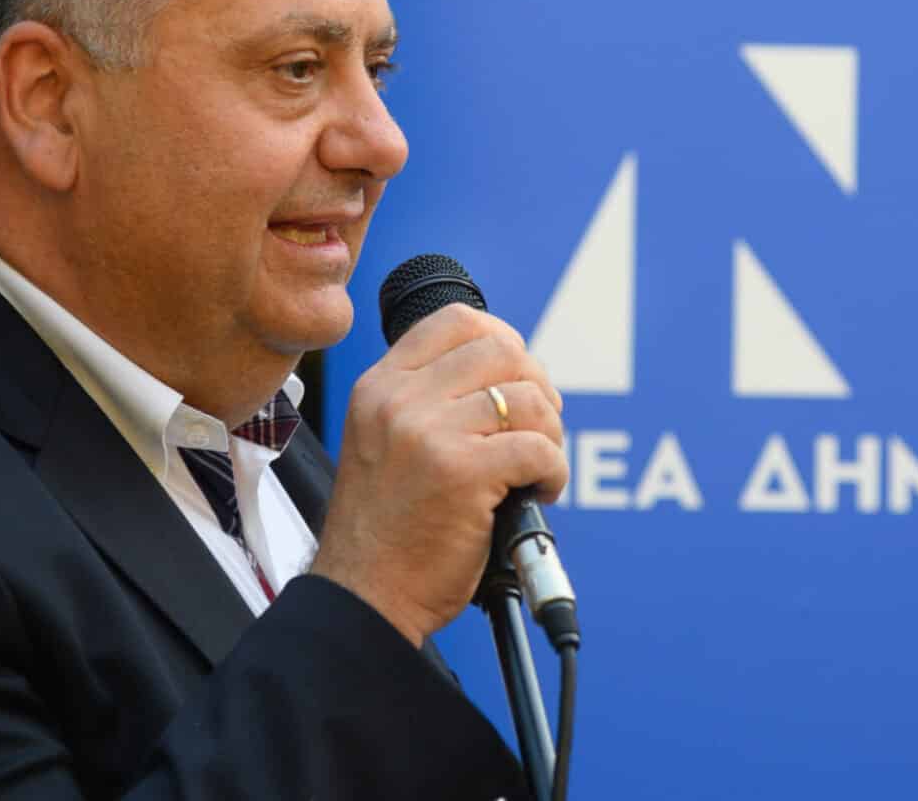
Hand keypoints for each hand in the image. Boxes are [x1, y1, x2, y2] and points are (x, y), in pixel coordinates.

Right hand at [310, 304, 566, 645]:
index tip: (518, 378)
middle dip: (537, 387)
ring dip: (551, 434)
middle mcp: (399, 400)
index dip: (503, 339)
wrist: (364, 597)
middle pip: (503, 350)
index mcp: (379, 386)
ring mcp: (429, 434)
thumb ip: (428, 401)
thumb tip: (511, 373)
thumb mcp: (382, 442)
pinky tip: (540, 493)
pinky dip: (554, 471)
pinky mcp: (463, 473)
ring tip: (537, 468)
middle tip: (538, 429)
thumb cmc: (385, 530)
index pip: (456, 321)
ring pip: (529, 397)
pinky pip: (539, 447)